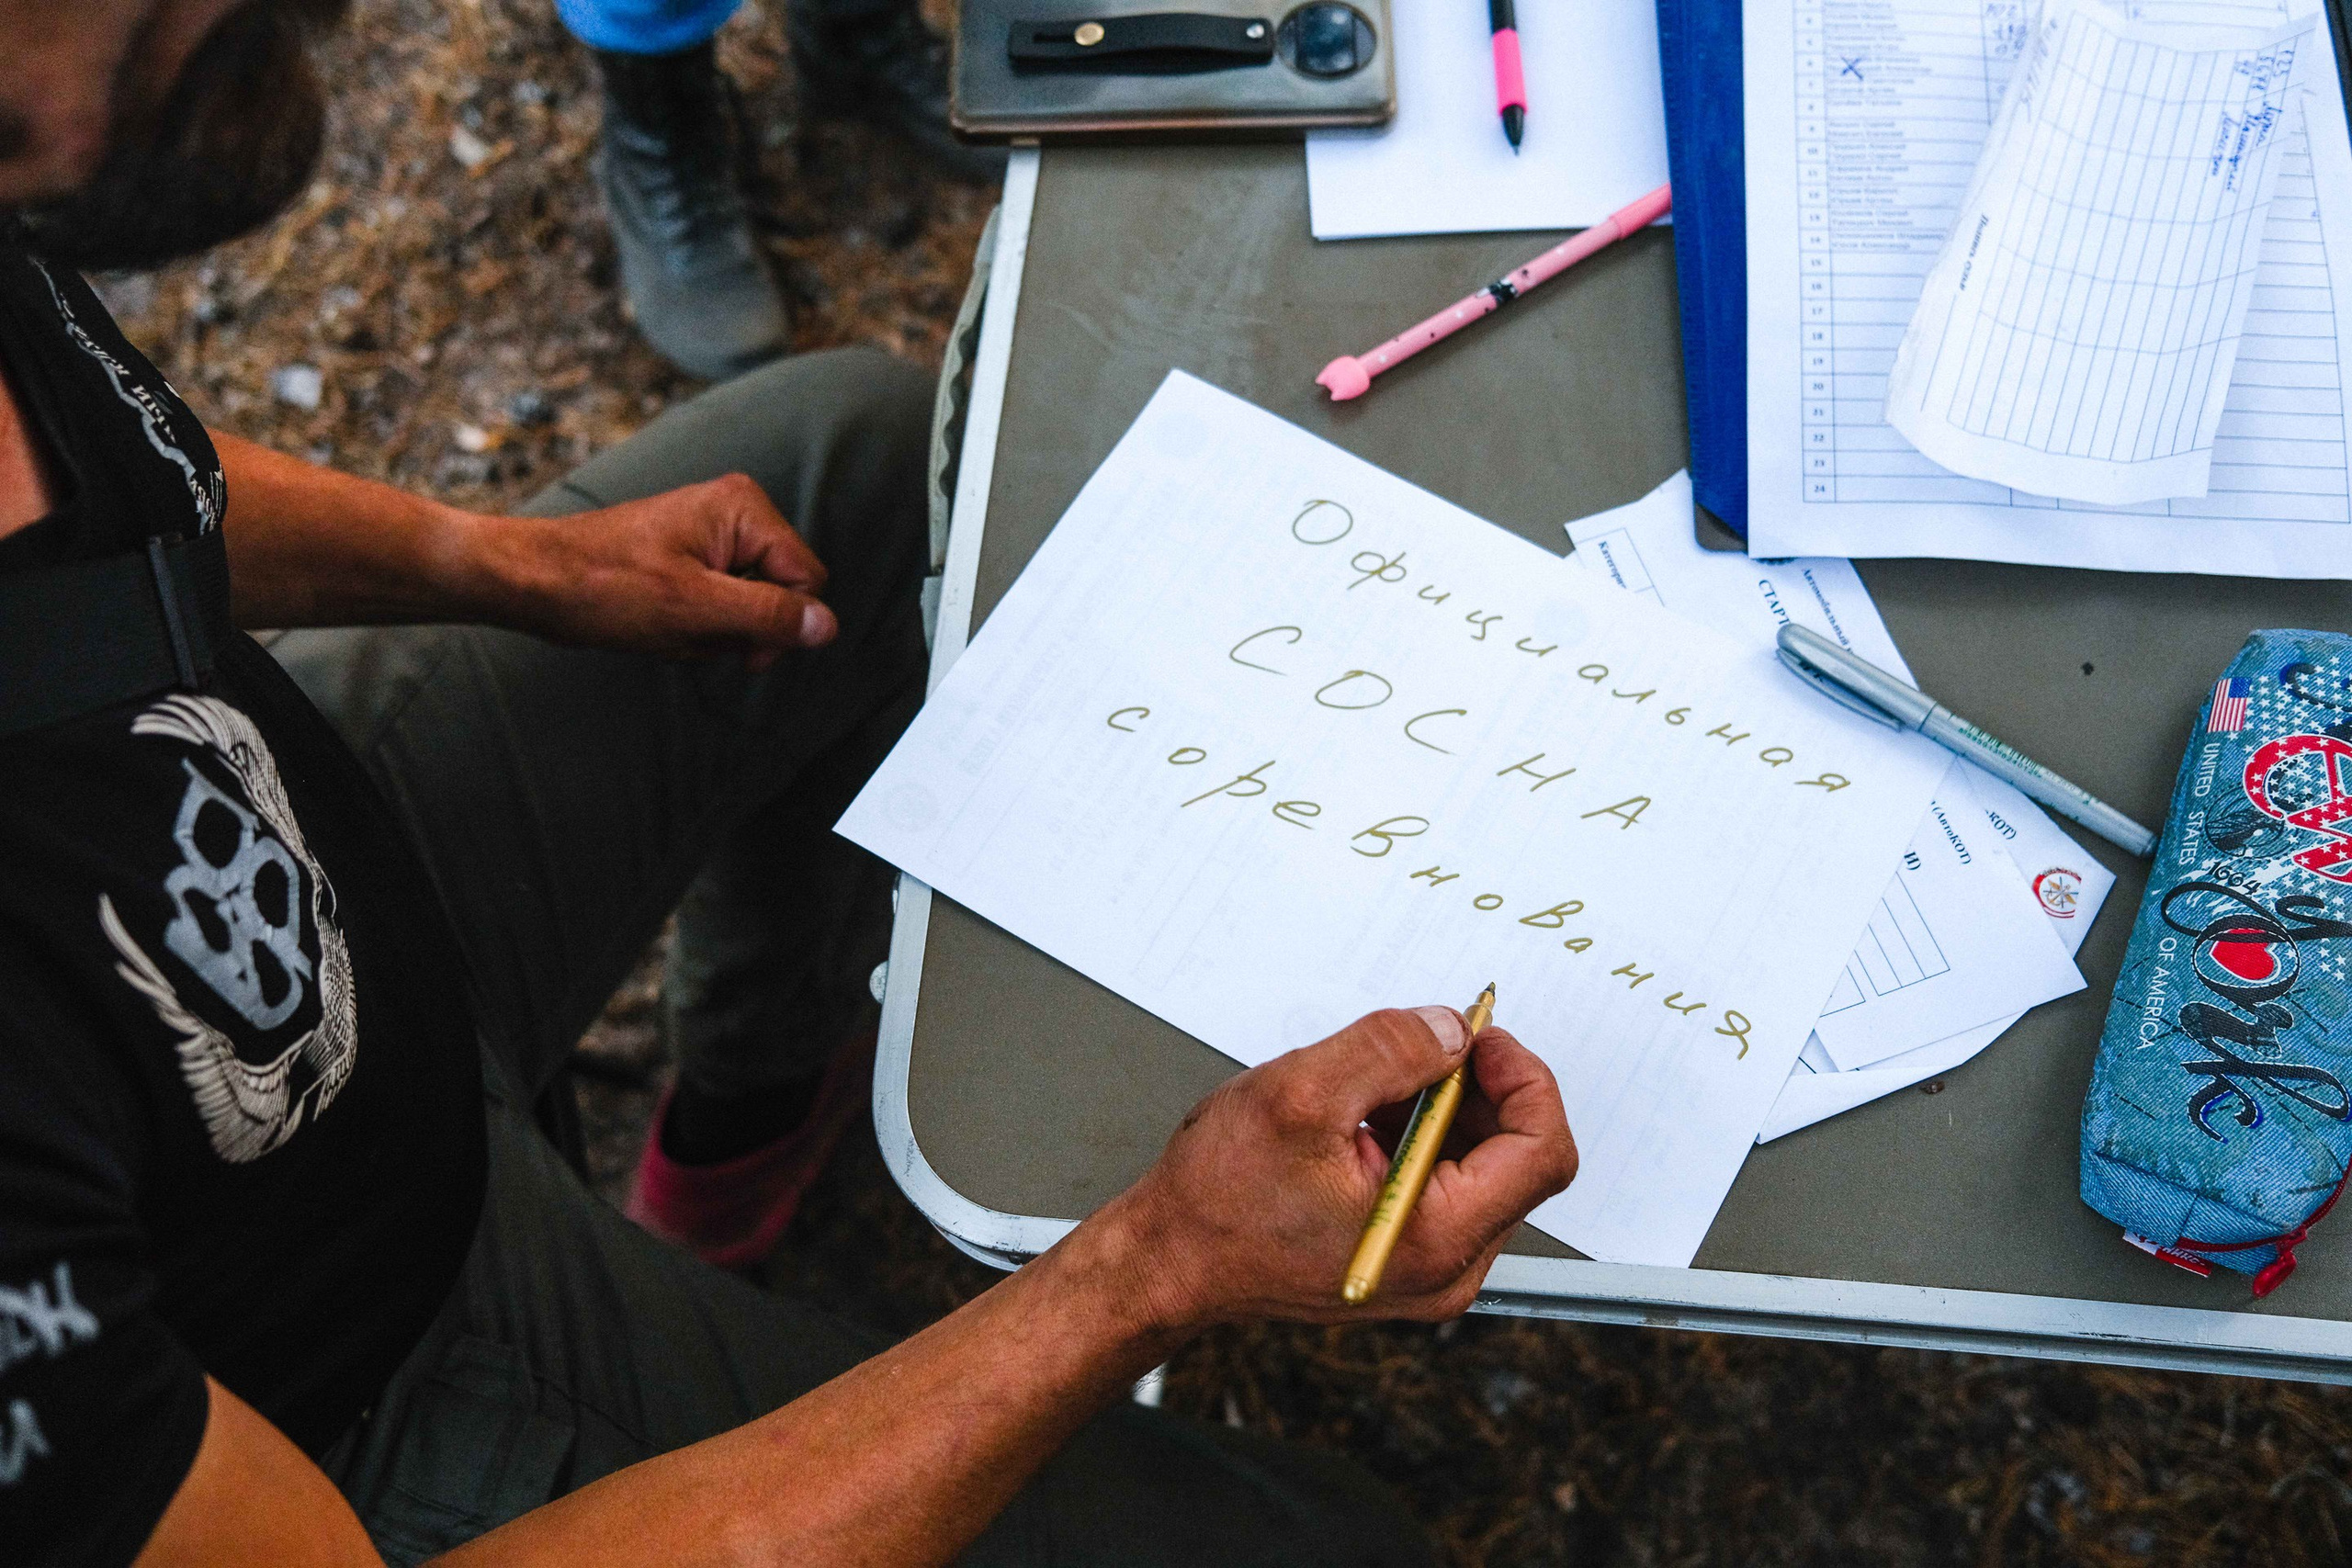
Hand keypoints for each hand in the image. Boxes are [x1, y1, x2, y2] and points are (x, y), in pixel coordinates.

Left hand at [482, 473, 835, 666]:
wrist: (535, 581)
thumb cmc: (603, 587)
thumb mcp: (694, 609)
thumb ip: (767, 616)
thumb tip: (827, 626)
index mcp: (744, 508)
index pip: (807, 581)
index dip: (778, 626)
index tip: (737, 650)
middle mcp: (736, 510)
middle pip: (780, 593)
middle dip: (740, 628)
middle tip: (689, 631)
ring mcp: (714, 532)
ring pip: (750, 606)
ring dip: (715, 632)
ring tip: (667, 624)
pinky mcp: (693, 554)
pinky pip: (722, 604)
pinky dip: (697, 626)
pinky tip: (661, 623)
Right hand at [1097, 1007, 1576, 1330]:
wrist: (1167, 1261)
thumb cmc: (1218, 1200)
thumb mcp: (1300, 1096)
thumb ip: (1389, 1050)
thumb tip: (1451, 1030)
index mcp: (1436, 1239)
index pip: (1542, 1152)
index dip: (1524, 1078)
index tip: (1478, 1036)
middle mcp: (1447, 1266)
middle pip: (1517, 1156)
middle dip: (1476, 1087)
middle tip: (1421, 1044)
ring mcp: (1428, 1265)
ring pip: (1479, 1163)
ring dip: (1442, 1107)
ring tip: (1370, 1088)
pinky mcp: (1403, 1252)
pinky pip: (1442, 1180)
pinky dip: (1418, 1133)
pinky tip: (1361, 1119)